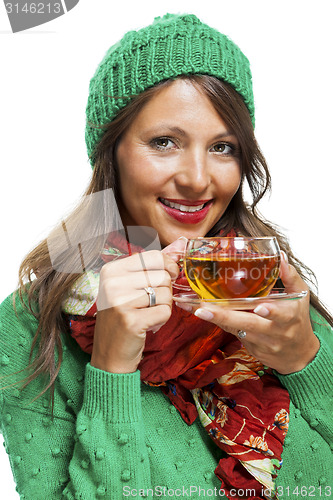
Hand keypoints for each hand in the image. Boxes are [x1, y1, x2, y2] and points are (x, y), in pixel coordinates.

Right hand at [91, 238, 185, 373]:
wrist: (110, 354)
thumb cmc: (124, 317)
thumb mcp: (131, 287)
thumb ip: (155, 264)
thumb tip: (182, 242)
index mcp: (111, 270)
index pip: (153, 256)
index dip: (167, 266)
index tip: (167, 277)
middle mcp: (112, 283)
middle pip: (162, 275)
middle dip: (165, 291)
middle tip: (151, 303)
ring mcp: (120, 302)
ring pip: (166, 294)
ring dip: (164, 306)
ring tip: (147, 314)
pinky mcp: (131, 321)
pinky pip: (165, 311)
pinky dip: (162, 319)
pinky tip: (148, 324)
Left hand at [176, 252, 319, 373]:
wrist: (298, 355)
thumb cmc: (298, 320)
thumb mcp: (300, 297)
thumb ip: (290, 276)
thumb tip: (280, 256)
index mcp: (288, 317)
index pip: (279, 315)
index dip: (270, 311)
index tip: (259, 306)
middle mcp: (274, 332)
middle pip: (248, 325)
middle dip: (225, 317)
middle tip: (203, 309)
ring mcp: (261, 342)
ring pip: (235, 329)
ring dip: (216, 319)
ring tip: (197, 309)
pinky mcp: (250, 348)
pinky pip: (232, 334)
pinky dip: (219, 323)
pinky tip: (204, 314)